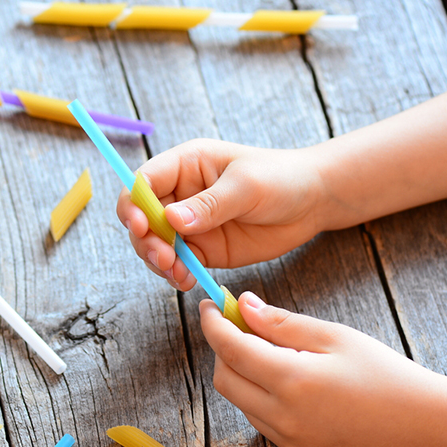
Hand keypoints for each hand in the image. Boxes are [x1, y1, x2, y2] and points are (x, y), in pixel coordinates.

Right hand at [116, 139, 325, 290]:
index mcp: (184, 165)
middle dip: (146, 240)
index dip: (134, 205)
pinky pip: (178, 264)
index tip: (142, 226)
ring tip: (177, 273)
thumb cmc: (281, 179)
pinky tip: (186, 281)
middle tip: (165, 258)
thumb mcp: (246, 186)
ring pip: (155, 245)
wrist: (312, 202)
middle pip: (142, 218)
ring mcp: (189, 224)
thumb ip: (210, 204)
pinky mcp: (202, 249)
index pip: (143, 182)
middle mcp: (180, 194)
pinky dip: (176, 275)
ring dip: (158, 262)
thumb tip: (172, 219)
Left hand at [202, 292, 446, 446]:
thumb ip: (282, 322)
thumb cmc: (384, 372)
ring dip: (242, 373)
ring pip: (241, 402)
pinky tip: (287, 380)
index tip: (209, 305)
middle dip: (224, 348)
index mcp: (291, 381)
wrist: (423, 424)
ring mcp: (289, 441)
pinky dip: (259, 396)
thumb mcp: (334, 336)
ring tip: (271, 351)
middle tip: (241, 325)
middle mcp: (283, 417)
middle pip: (225, 379)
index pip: (230, 349)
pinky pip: (261, 421)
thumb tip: (243, 306)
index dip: (213, 324)